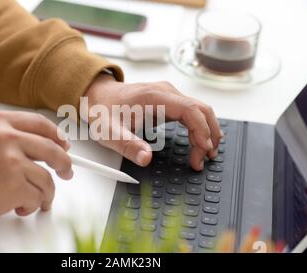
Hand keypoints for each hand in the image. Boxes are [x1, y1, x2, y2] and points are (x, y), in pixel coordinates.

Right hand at [0, 111, 71, 220]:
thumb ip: (7, 132)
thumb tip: (39, 143)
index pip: (39, 123)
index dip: (56, 136)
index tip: (63, 145)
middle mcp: (8, 137)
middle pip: (52, 149)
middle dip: (64, 163)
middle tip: (66, 172)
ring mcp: (13, 161)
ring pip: (47, 178)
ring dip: (47, 192)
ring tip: (39, 199)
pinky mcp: (15, 185)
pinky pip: (38, 196)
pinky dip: (34, 205)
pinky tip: (23, 207)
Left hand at [85, 74, 222, 170]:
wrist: (97, 95)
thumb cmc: (103, 111)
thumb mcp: (109, 132)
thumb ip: (128, 145)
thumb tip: (146, 159)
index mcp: (155, 96)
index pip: (190, 110)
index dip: (202, 131)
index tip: (202, 151)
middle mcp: (166, 92)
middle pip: (202, 110)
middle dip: (209, 134)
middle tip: (205, 158)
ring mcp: (169, 96)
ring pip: (200, 111)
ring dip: (207, 132)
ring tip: (206, 154)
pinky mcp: (168, 102)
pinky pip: (192, 113)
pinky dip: (199, 128)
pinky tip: (200, 142)